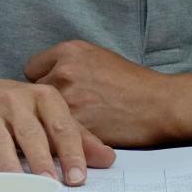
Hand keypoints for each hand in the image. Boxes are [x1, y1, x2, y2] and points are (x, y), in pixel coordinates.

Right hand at [0, 70, 114, 183]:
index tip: (78, 177)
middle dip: (42, 160)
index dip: (71, 151)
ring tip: (23, 189)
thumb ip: (77, 136)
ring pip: (0, 141)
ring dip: (11, 166)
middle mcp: (14, 101)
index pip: (61, 125)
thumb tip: (107, 159)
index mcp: (41, 96)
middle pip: (31, 132)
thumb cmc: (15, 109)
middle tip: (52, 185)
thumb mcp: (47, 114)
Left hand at [24, 40, 169, 146]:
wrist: (159, 104)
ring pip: (41, 116)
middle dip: (44, 104)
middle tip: (63, 112)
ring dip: (50, 123)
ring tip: (72, 126)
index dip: (42, 82)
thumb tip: (50, 76)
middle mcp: (64, 71)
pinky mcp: (76, 125)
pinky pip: (55, 135)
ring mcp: (68, 99)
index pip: (32, 68)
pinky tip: (75, 139)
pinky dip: (61, 140)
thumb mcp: (100, 58)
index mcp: (70, 51)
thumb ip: (71, 64)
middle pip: (33, 93)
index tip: (52, 92)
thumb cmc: (134, 83)